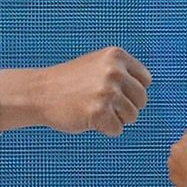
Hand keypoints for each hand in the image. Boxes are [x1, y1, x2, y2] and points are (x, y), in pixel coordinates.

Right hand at [0, 47, 151, 135]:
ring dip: (116, 119)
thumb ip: (123, 71)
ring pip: (132, 116)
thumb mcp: (98, 65)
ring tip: (95, 110)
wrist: (40, 92)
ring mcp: (107, 91)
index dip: (132, 92)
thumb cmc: (71, 82)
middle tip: (104, 106)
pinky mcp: (99, 111)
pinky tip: (89, 119)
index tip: (113, 94)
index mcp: (116, 56)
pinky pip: (117, 129)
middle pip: (142, 100)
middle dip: (126, 107)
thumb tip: (146, 85)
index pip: (145, 81)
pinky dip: (105, 129)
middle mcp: (115, 71)